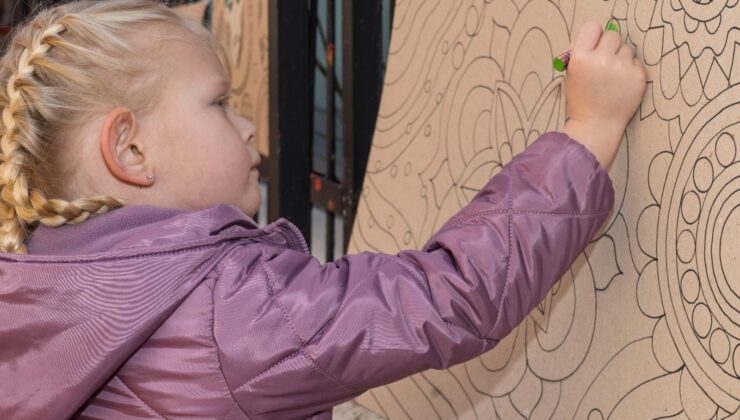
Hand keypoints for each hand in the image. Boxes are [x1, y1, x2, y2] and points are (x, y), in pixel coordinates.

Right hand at [562, 20, 646, 169]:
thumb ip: (581, 53)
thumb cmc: (582, 100)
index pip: (592, 27)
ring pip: (626, 48)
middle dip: (608, 47)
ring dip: (620, 59)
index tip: (594, 46)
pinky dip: (629, 71)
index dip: (593, 36)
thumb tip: (595, 38)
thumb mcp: (571, 74)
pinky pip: (635, 62)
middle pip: (612, 35)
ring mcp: (621, 68)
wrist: (596, 126)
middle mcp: (601, 59)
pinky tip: (621, 85)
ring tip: (612, 78)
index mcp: (581, 58)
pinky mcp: (638, 76)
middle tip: (604, 64)